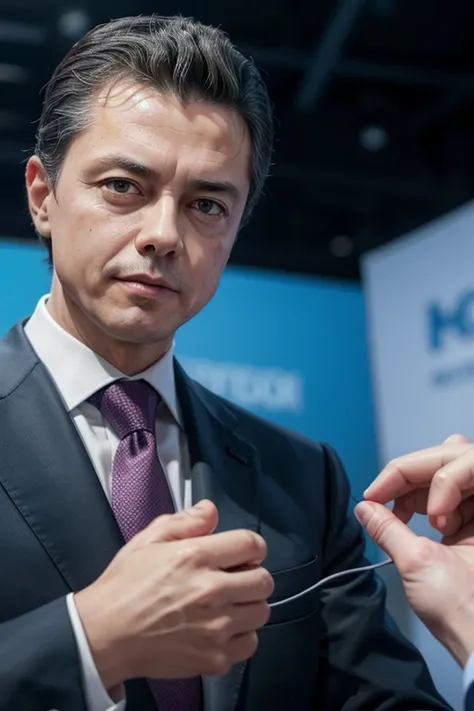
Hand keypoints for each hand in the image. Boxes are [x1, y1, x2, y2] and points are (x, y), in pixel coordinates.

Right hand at [75, 500, 273, 689]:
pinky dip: (241, 636)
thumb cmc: (124, 585)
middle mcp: (211, 591)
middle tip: (234, 579)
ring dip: (249, 605)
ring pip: (261, 612)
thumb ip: (185, 521)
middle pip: (264, 580)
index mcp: (196, 557)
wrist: (103, 635)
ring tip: (228, 604)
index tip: (243, 553)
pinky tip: (222, 628)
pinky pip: (250, 644)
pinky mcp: (214, 658)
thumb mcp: (149, 540)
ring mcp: (215, 628)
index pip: (251, 544)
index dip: (252, 546)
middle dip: (252, 575)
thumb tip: (211, 510)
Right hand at [355, 435, 473, 665]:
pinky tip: (409, 518)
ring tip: (398, 511)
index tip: (377, 495)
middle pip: (450, 458)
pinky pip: (449, 497)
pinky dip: (425, 503)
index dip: (409, 472)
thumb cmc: (464, 609)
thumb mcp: (418, 562)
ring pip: (448, 474)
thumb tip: (364, 507)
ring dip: (418, 489)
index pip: (451, 459)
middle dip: (414, 475)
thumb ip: (388, 527)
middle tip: (384, 496)